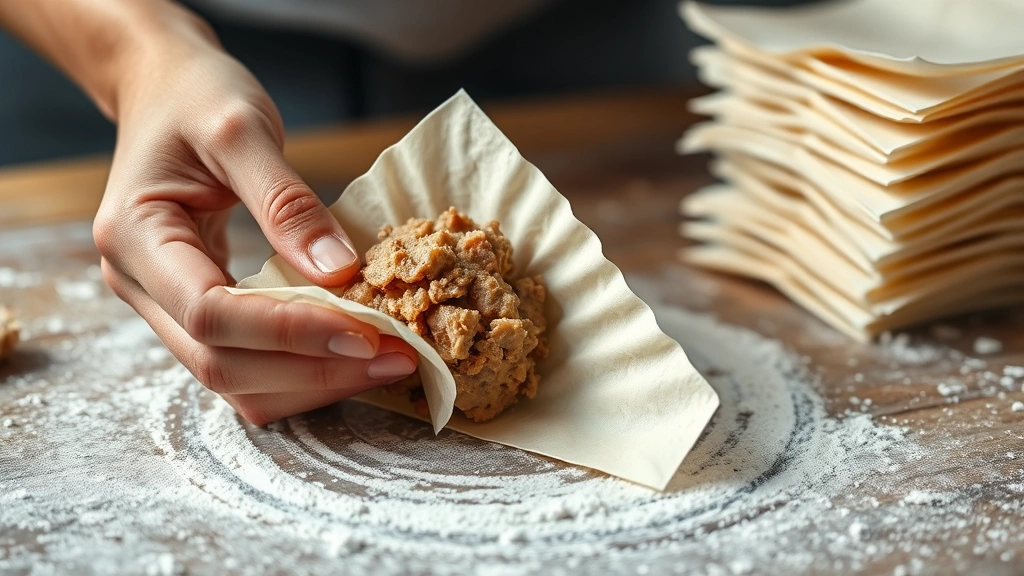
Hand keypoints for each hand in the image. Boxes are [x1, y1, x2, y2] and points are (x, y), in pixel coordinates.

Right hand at [93, 18, 417, 424]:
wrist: (165, 92)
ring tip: (388, 363)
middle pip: (221, 365)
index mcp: (137, 236)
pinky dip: (301, 371)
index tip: (367, 334)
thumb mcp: (242, 129)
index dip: (290, 333)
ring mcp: (164, 305)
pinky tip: (353, 356)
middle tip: (397, 358)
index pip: (210, 313)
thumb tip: (339, 274)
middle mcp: (139, 285)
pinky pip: (247, 365)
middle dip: (314, 371)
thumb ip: (287, 202)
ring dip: (313, 382)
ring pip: (235, 382)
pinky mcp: (198, 312)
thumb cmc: (197, 98)